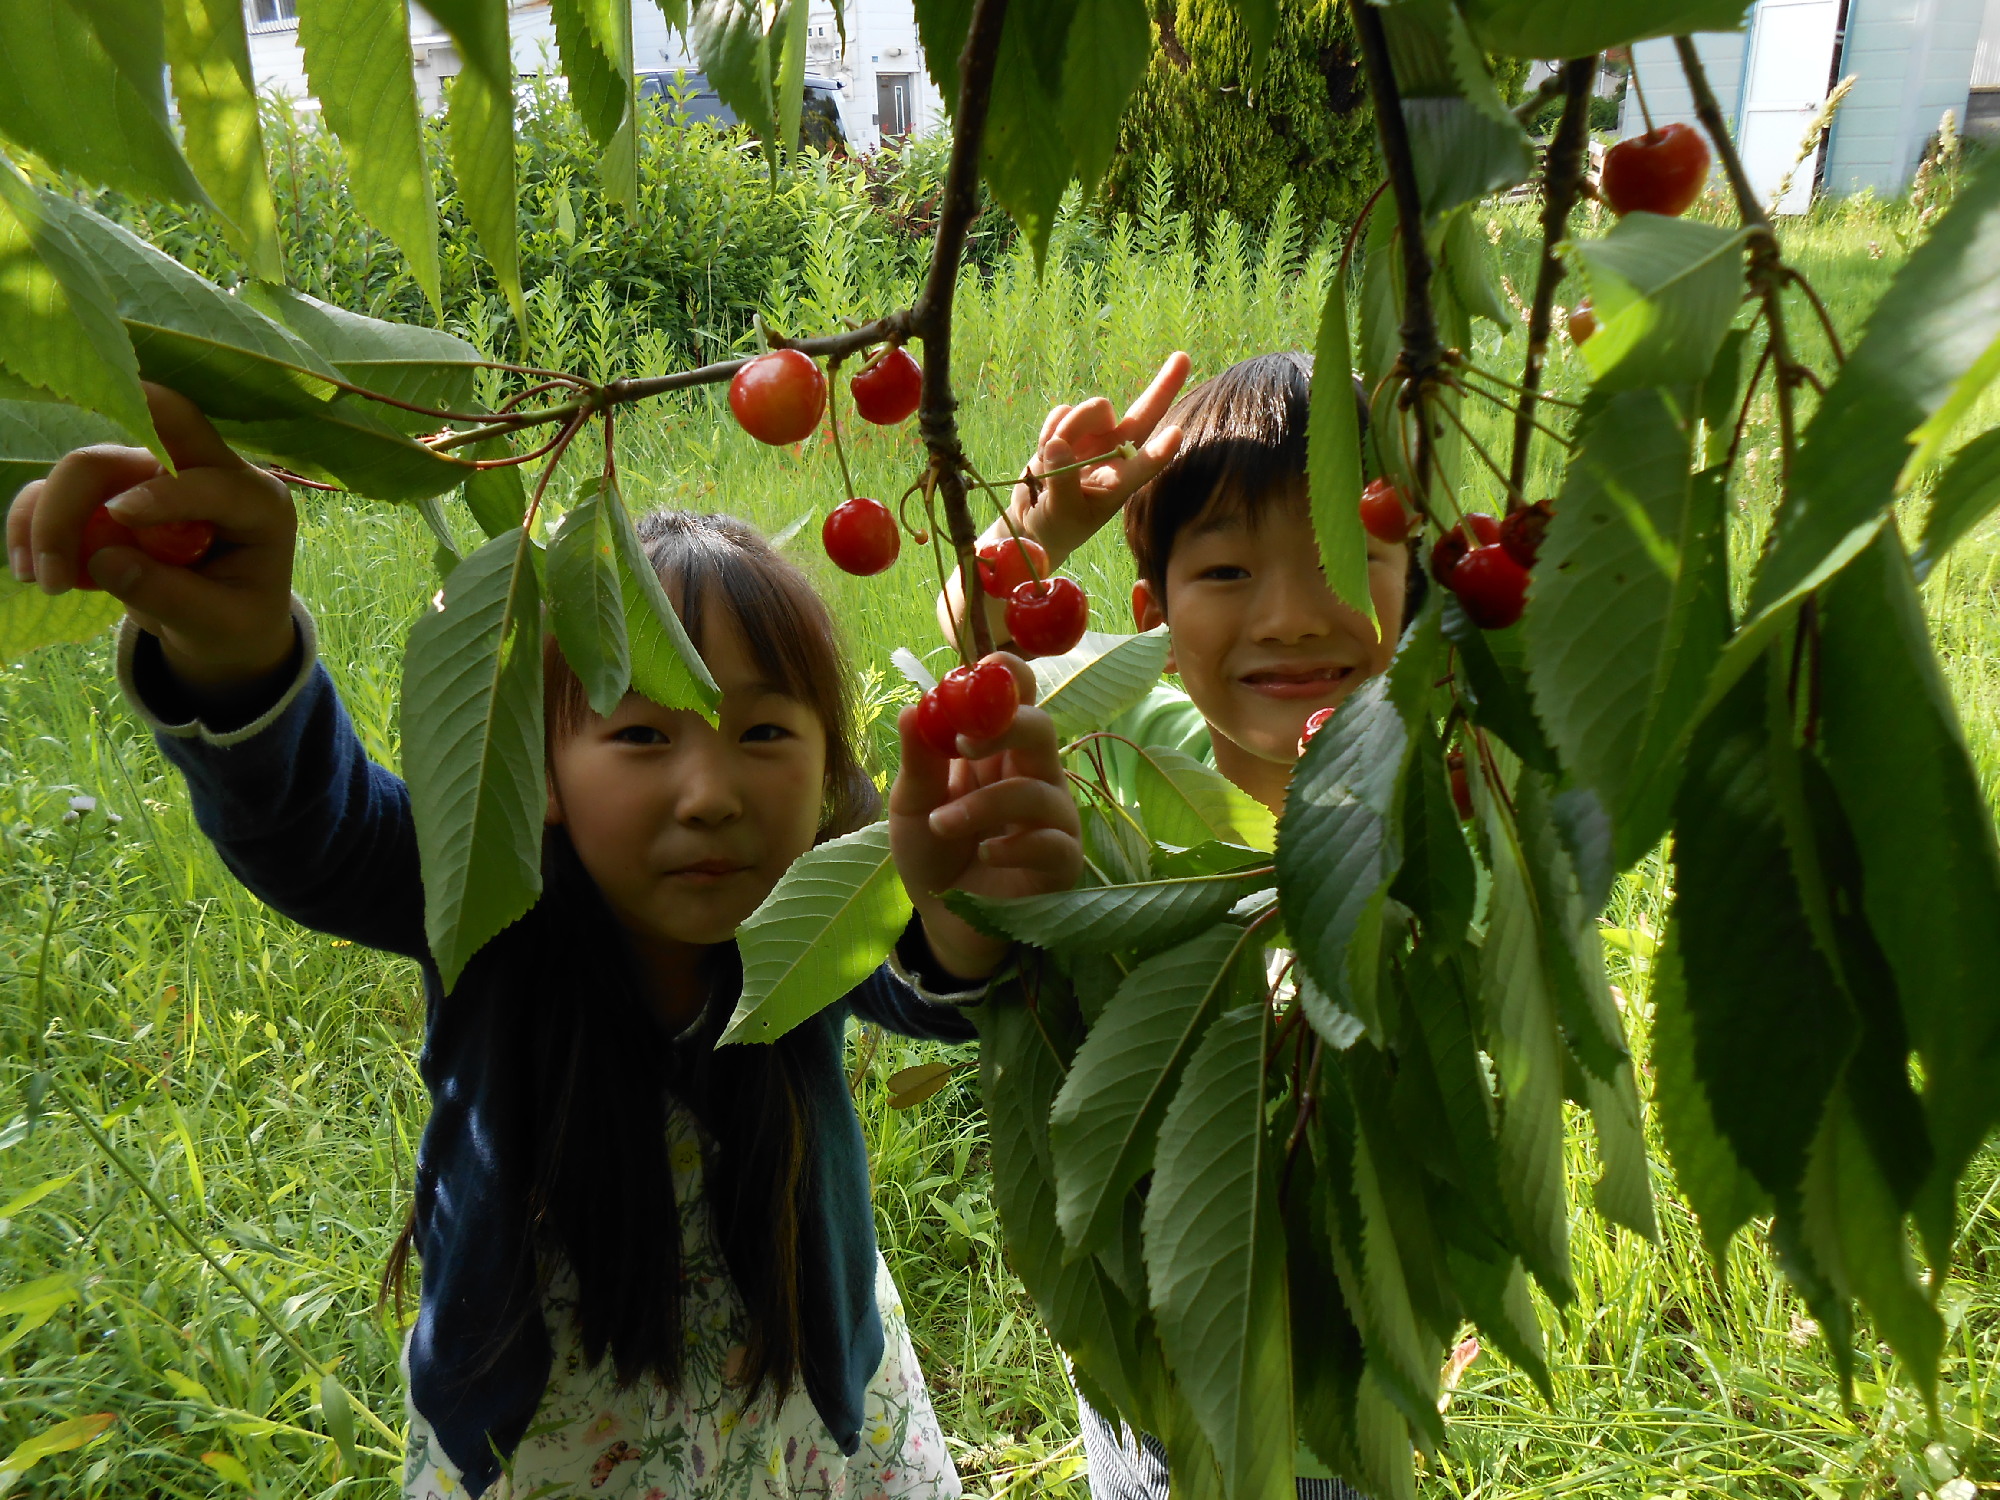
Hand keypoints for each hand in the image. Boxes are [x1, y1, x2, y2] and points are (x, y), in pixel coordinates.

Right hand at [7, 383, 297, 700]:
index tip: (119, 517)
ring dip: (52, 516)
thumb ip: (173, 595)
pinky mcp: (116, 491)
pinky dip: (34, 518)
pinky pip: (62, 487)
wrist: (228, 630)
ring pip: (91, 464)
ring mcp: (157, 477)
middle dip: (85, 489)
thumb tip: (102, 561)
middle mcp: (207, 472)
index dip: (163, 492)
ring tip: (44, 581)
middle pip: (142, 440)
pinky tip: (28, 568)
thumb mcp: (222, 624)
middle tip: (59, 569)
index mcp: (257, 501)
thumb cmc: (239, 622)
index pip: (210, 477)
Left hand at [888, 654, 1082, 980]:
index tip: (987, 669)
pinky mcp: (1061, 861)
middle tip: (962, 742)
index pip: (1018, 699)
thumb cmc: (932, 851)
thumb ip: (918, 760)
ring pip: (1038, 789)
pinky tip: (983, 854)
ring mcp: (1052, 818)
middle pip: (1041, 728)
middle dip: (1005, 726)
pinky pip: (1050, 842)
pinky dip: (1012, 845)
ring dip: (984, 805)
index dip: (1010, 678)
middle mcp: (1032, 774)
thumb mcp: (911, 804)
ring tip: (941, 823)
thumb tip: (913, 707)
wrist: (942, 918)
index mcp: (997, 750)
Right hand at [1003, 350, 1190, 561]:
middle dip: (1165, 386)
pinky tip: (1044, 452)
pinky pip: (1063, 411)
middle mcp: (1115, 454)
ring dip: (1069, 427)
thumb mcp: (1060, 513)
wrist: (1035, 520)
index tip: (1178, 435)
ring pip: (1093, 408)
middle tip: (1183, 358)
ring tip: (1049, 460)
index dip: (1161, 451)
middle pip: (1144, 414)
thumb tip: (1058, 444)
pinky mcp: (1071, 428)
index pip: (1145, 464)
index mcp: (1121, 482)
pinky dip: (1050, 428)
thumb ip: (1062, 482)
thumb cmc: (1057, 526)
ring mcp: (1095, 438)